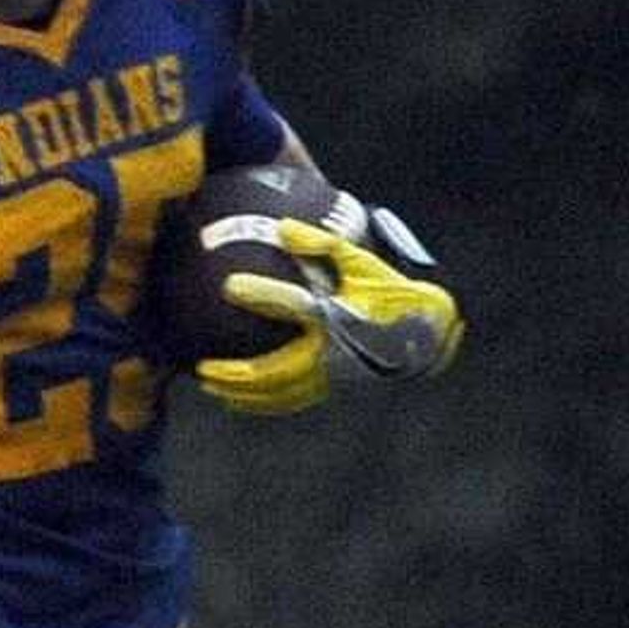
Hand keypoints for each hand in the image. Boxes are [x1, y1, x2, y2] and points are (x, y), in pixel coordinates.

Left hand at [194, 208, 462, 415]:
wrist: (426, 334)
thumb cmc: (392, 293)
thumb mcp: (363, 262)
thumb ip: (322, 244)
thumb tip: (281, 226)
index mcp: (336, 317)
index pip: (292, 304)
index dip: (260, 293)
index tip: (230, 285)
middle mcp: (330, 353)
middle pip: (272, 371)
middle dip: (233, 373)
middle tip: (202, 367)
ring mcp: (331, 376)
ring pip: (278, 394)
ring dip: (241, 393)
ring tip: (211, 387)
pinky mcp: (334, 386)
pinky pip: (291, 399)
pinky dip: (263, 401)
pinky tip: (240, 398)